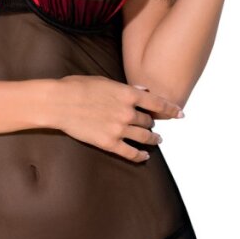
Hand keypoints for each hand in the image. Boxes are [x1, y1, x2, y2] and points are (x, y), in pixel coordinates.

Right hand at [53, 76, 183, 162]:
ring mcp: (119, 129)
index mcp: (128, 94)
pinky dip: (140, 156)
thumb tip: (142, 91)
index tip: (180, 114)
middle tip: (153, 126)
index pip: (158, 103)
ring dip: (153, 140)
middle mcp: (127, 112)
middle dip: (152, 124)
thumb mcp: (104, 81)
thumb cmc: (77, 87)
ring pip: (145, 138)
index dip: (172, 109)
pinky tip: (144, 157)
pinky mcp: (109, 143)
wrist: (59, 102)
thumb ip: (126, 88)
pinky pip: (130, 153)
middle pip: (149, 122)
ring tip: (157, 141)